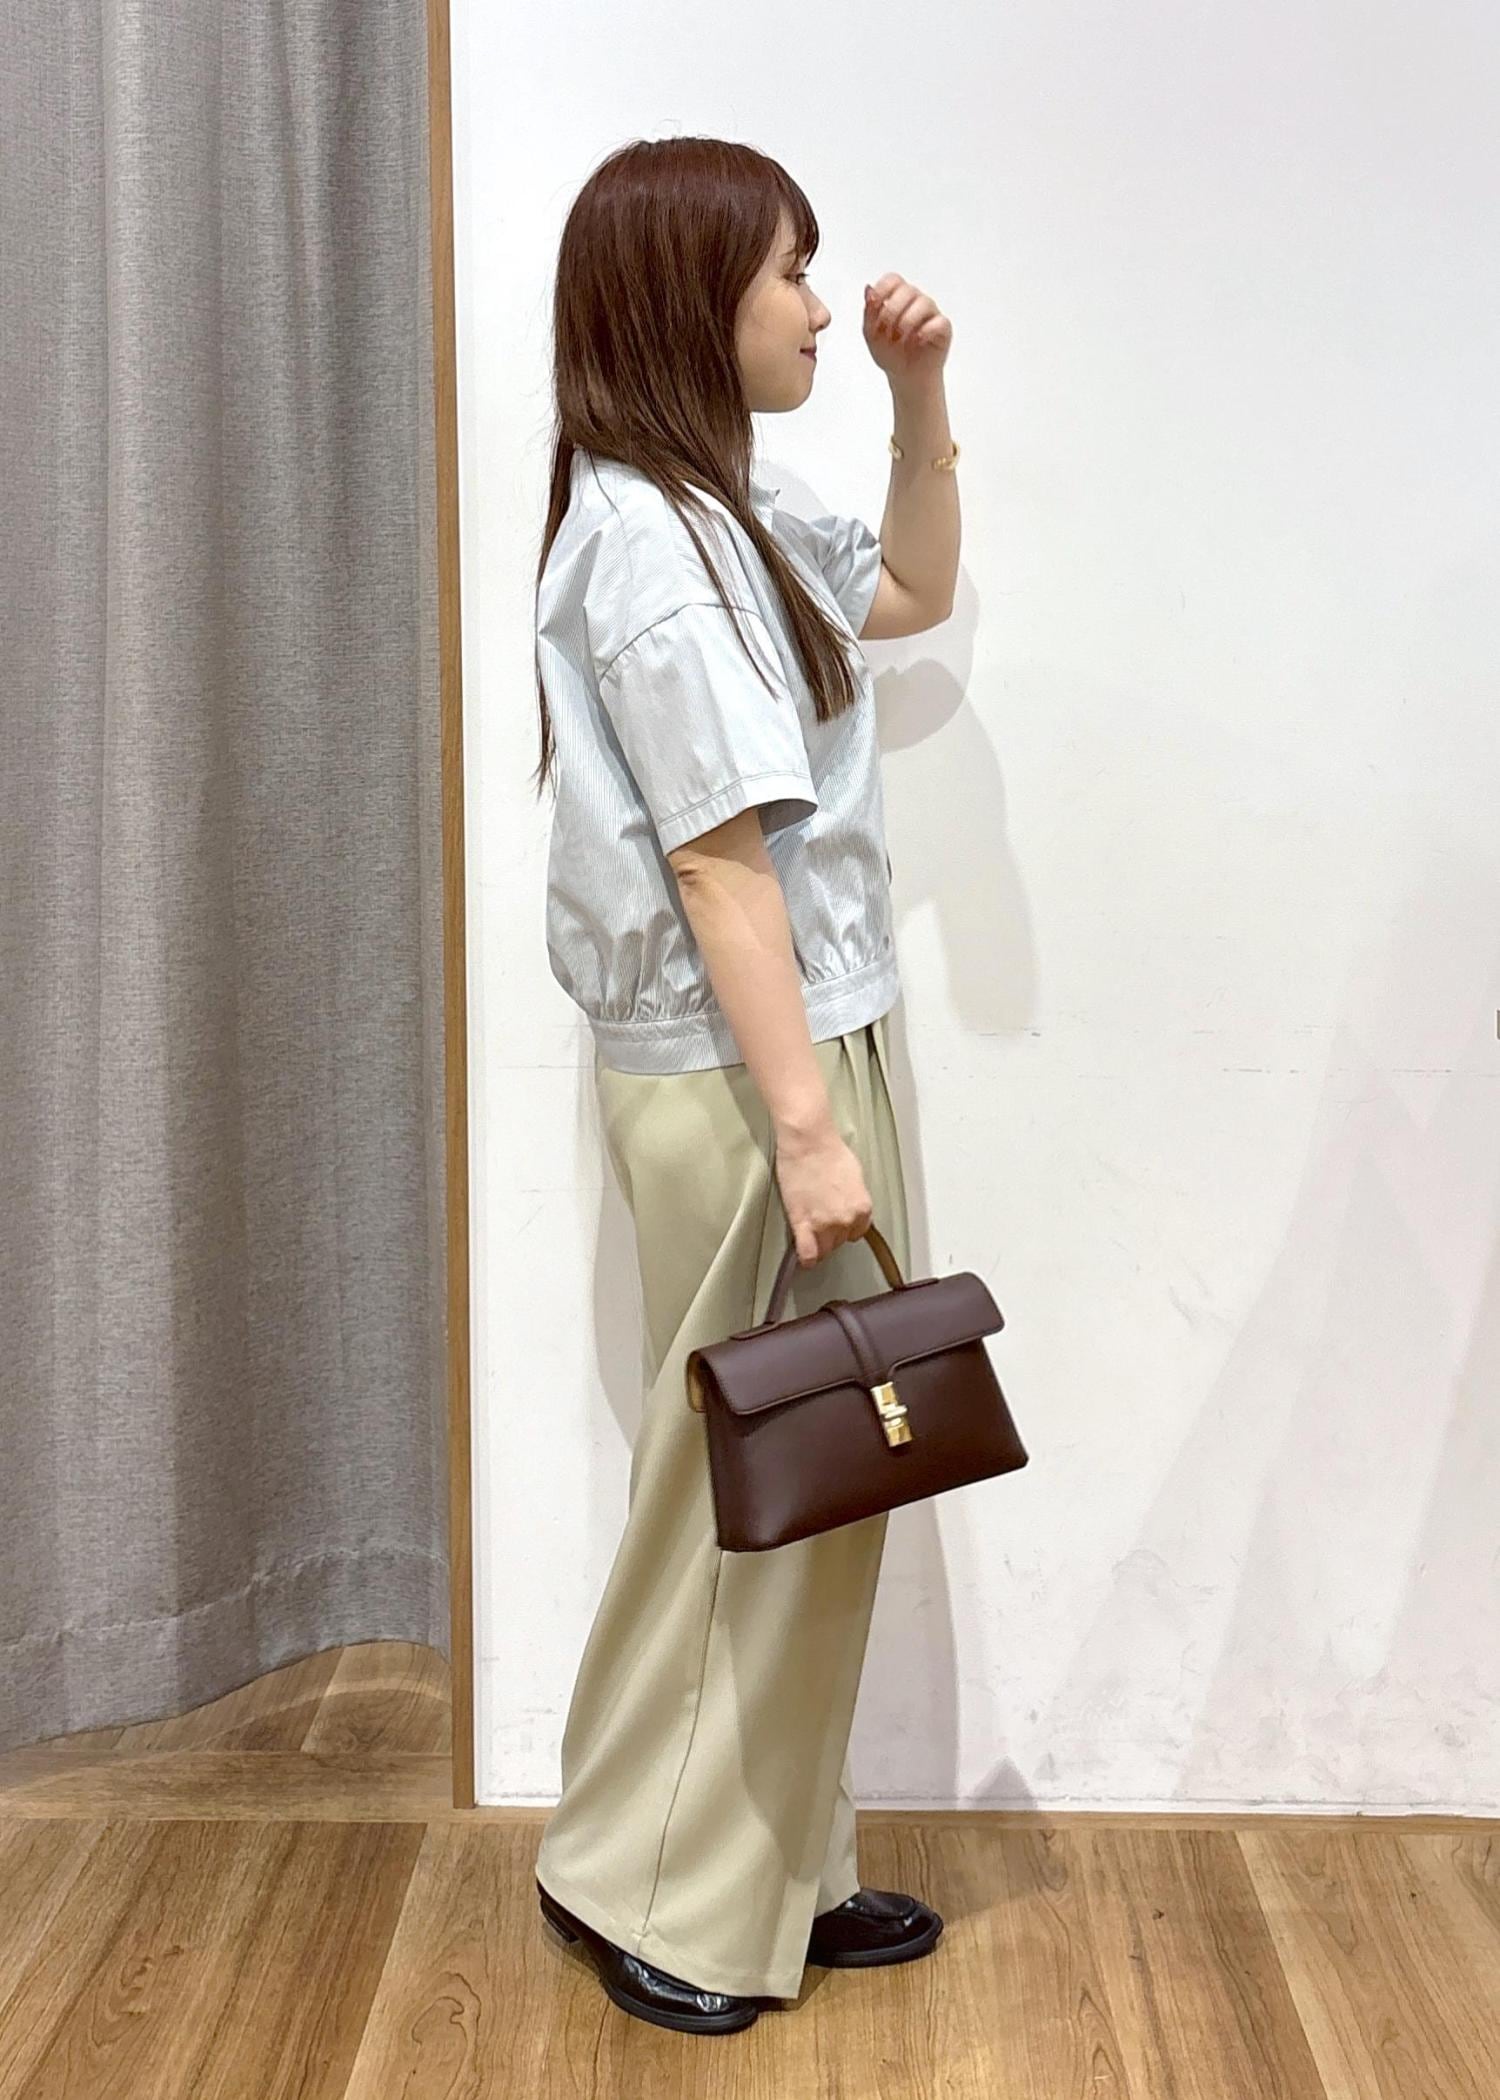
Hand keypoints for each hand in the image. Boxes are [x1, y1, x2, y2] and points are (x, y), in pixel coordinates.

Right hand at [774, 1122, 874, 1267]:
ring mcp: (824, 1224)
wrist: (808, 1142)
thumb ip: (855, 1199)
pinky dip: (807, 1259)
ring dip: (818, 1244)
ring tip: (811, 1235)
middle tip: (821, 1220)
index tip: (838, 1224)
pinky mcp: (802, 1223)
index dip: (846, 1228)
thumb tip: (849, 1207)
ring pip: (824, 1250)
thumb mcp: (856, 1176)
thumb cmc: (831, 1152)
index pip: (857, 1233)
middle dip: (831, 1234)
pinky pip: (807, 1253)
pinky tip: (805, 1259)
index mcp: (862, 1208)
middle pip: (840, 1242)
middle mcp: (846, 1220)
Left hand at [863, 275, 952, 385]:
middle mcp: (915, 301)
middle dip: (892, 311)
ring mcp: (931, 313)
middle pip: (907, 290)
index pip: (893, 280)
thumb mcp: (871, 334)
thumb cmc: (891, 354)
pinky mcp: (943, 328)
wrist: (905, 377)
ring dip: (907, 322)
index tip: (874, 305)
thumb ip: (868, 312)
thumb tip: (868, 288)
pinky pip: (939, 321)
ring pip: (924, 302)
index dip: (882, 289)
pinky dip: (926, 331)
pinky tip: (917, 342)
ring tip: (899, 339)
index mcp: (897, 298)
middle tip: (886, 331)